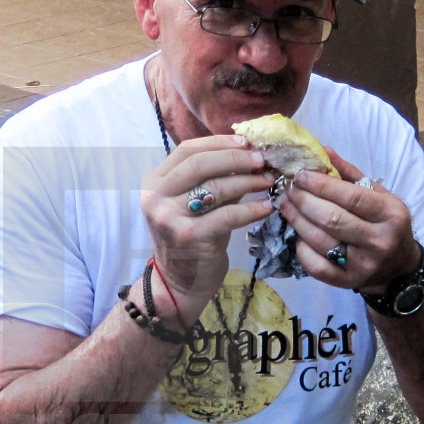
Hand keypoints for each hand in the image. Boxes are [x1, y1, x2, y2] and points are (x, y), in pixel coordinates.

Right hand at [140, 136, 272, 314]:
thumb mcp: (195, 204)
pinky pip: (227, 215)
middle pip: (200, 164)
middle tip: (262, 160)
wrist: (179, 282)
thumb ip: (213, 178)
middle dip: (236, 158)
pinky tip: (266, 207)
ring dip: (248, 181)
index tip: (247, 141)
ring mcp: (170, 217)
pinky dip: (251, 210)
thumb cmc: (192, 237)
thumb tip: (248, 152)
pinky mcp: (189, 237)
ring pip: (215, 188)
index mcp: (154, 183)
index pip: (187, 150)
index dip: (219, 142)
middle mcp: (156, 198)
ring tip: (268, 181)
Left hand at [277, 148, 417, 293]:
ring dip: (297, 220)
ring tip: (285, 205)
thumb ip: (350, 174)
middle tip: (288, 189)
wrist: (398, 267)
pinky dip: (302, 248)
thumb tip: (322, 151)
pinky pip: (316, 266)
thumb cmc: (386, 224)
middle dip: (304, 201)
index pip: (352, 197)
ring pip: (320, 241)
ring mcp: (363, 264)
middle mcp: (379, 241)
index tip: (300, 175)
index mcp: (391, 214)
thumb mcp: (379, 196)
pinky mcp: (348, 282)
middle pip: (332, 219)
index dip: (321, 185)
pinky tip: (297, 234)